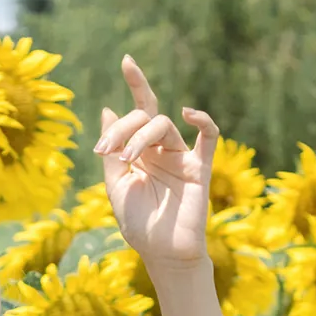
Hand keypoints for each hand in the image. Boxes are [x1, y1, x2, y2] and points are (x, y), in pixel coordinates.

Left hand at [95, 54, 214, 272]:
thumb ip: (113, 150)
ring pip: (162, 125)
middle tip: (108, 152)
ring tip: (127, 157)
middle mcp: (162, 150)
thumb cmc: (139, 226)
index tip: (127, 60)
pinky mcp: (199, 169)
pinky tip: (188, 113)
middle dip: (122, 128)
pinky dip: (202, 121)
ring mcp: (181, 157)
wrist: (162, 255)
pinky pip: (208, 138)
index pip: (139, 111)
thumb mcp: (116, 186)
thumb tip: (109, 109)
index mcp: (142, 152)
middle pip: (145, 117)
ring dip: (140, 135)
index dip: (136, 84)